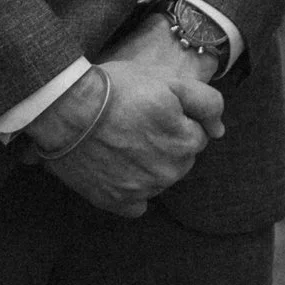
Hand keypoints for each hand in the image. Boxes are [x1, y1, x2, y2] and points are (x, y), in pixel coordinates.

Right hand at [33, 18, 224, 217]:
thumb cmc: (115, 88)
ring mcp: (143, 190)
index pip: (195, 135)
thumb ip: (206, 102)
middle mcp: (169, 171)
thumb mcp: (167, 80)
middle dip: (164, 143)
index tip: (151, 108)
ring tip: (120, 140)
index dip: (175, 119)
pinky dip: (130, 189)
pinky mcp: (117, 202)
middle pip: (179, 159)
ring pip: (159, 179)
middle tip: (134, 122)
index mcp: (184, 141)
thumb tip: (220, 131)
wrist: (64, 107)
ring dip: (148, 164)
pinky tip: (116, 168)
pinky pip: (136, 204)